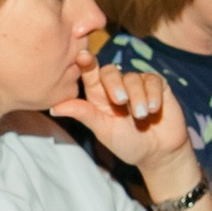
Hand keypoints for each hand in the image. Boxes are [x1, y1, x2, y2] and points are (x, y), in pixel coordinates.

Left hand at [49, 61, 192, 179]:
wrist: (158, 154)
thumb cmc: (127, 143)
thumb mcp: (103, 130)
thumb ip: (83, 114)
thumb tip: (53, 108)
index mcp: (98, 95)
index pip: (89, 73)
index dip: (86, 63)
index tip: (83, 57)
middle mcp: (116, 86)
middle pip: (109, 71)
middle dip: (114, 85)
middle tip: (120, 102)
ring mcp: (137, 84)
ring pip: (132, 78)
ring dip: (137, 97)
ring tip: (140, 116)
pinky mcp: (157, 86)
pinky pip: (152, 81)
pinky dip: (152, 94)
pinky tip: (153, 109)